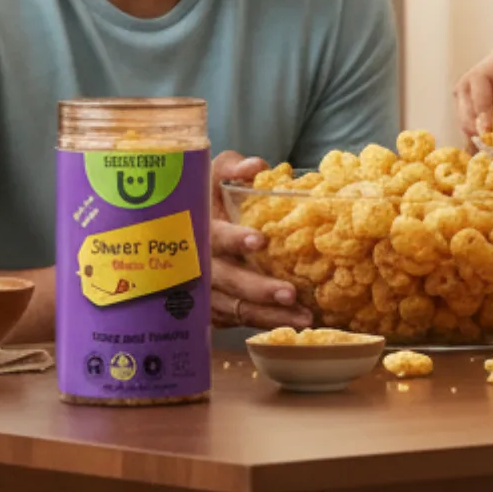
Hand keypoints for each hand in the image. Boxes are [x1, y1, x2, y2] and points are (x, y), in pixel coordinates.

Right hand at [209, 150, 309, 329]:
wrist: (188, 232)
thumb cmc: (210, 199)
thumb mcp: (214, 178)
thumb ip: (232, 169)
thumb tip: (256, 167)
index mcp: (199, 229)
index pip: (213, 235)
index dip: (234, 239)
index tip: (260, 242)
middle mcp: (198, 265)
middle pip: (225, 280)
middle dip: (256, 288)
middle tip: (289, 293)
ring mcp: (205, 293)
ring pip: (235, 307)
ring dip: (269, 314)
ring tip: (304, 318)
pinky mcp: (216, 312)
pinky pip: (243, 321)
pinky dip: (269, 324)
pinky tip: (298, 324)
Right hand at [454, 40, 492, 146]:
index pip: (478, 80)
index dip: (477, 107)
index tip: (487, 132)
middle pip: (467, 89)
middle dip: (470, 117)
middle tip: (484, 143)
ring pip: (472, 99)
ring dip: (476, 123)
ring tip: (490, 148)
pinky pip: (487, 107)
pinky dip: (488, 126)